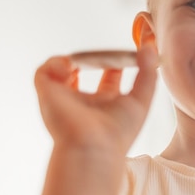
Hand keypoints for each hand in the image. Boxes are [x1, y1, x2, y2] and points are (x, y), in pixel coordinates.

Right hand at [34, 44, 158, 157]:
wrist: (94, 147)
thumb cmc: (119, 131)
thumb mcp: (142, 98)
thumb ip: (148, 72)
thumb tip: (150, 48)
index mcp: (107, 104)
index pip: (109, 78)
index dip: (116, 62)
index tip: (125, 52)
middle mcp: (85, 102)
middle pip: (86, 73)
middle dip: (91, 57)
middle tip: (102, 53)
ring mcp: (65, 99)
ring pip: (61, 71)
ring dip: (71, 60)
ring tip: (83, 60)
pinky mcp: (47, 95)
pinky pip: (43, 72)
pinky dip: (54, 63)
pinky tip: (69, 67)